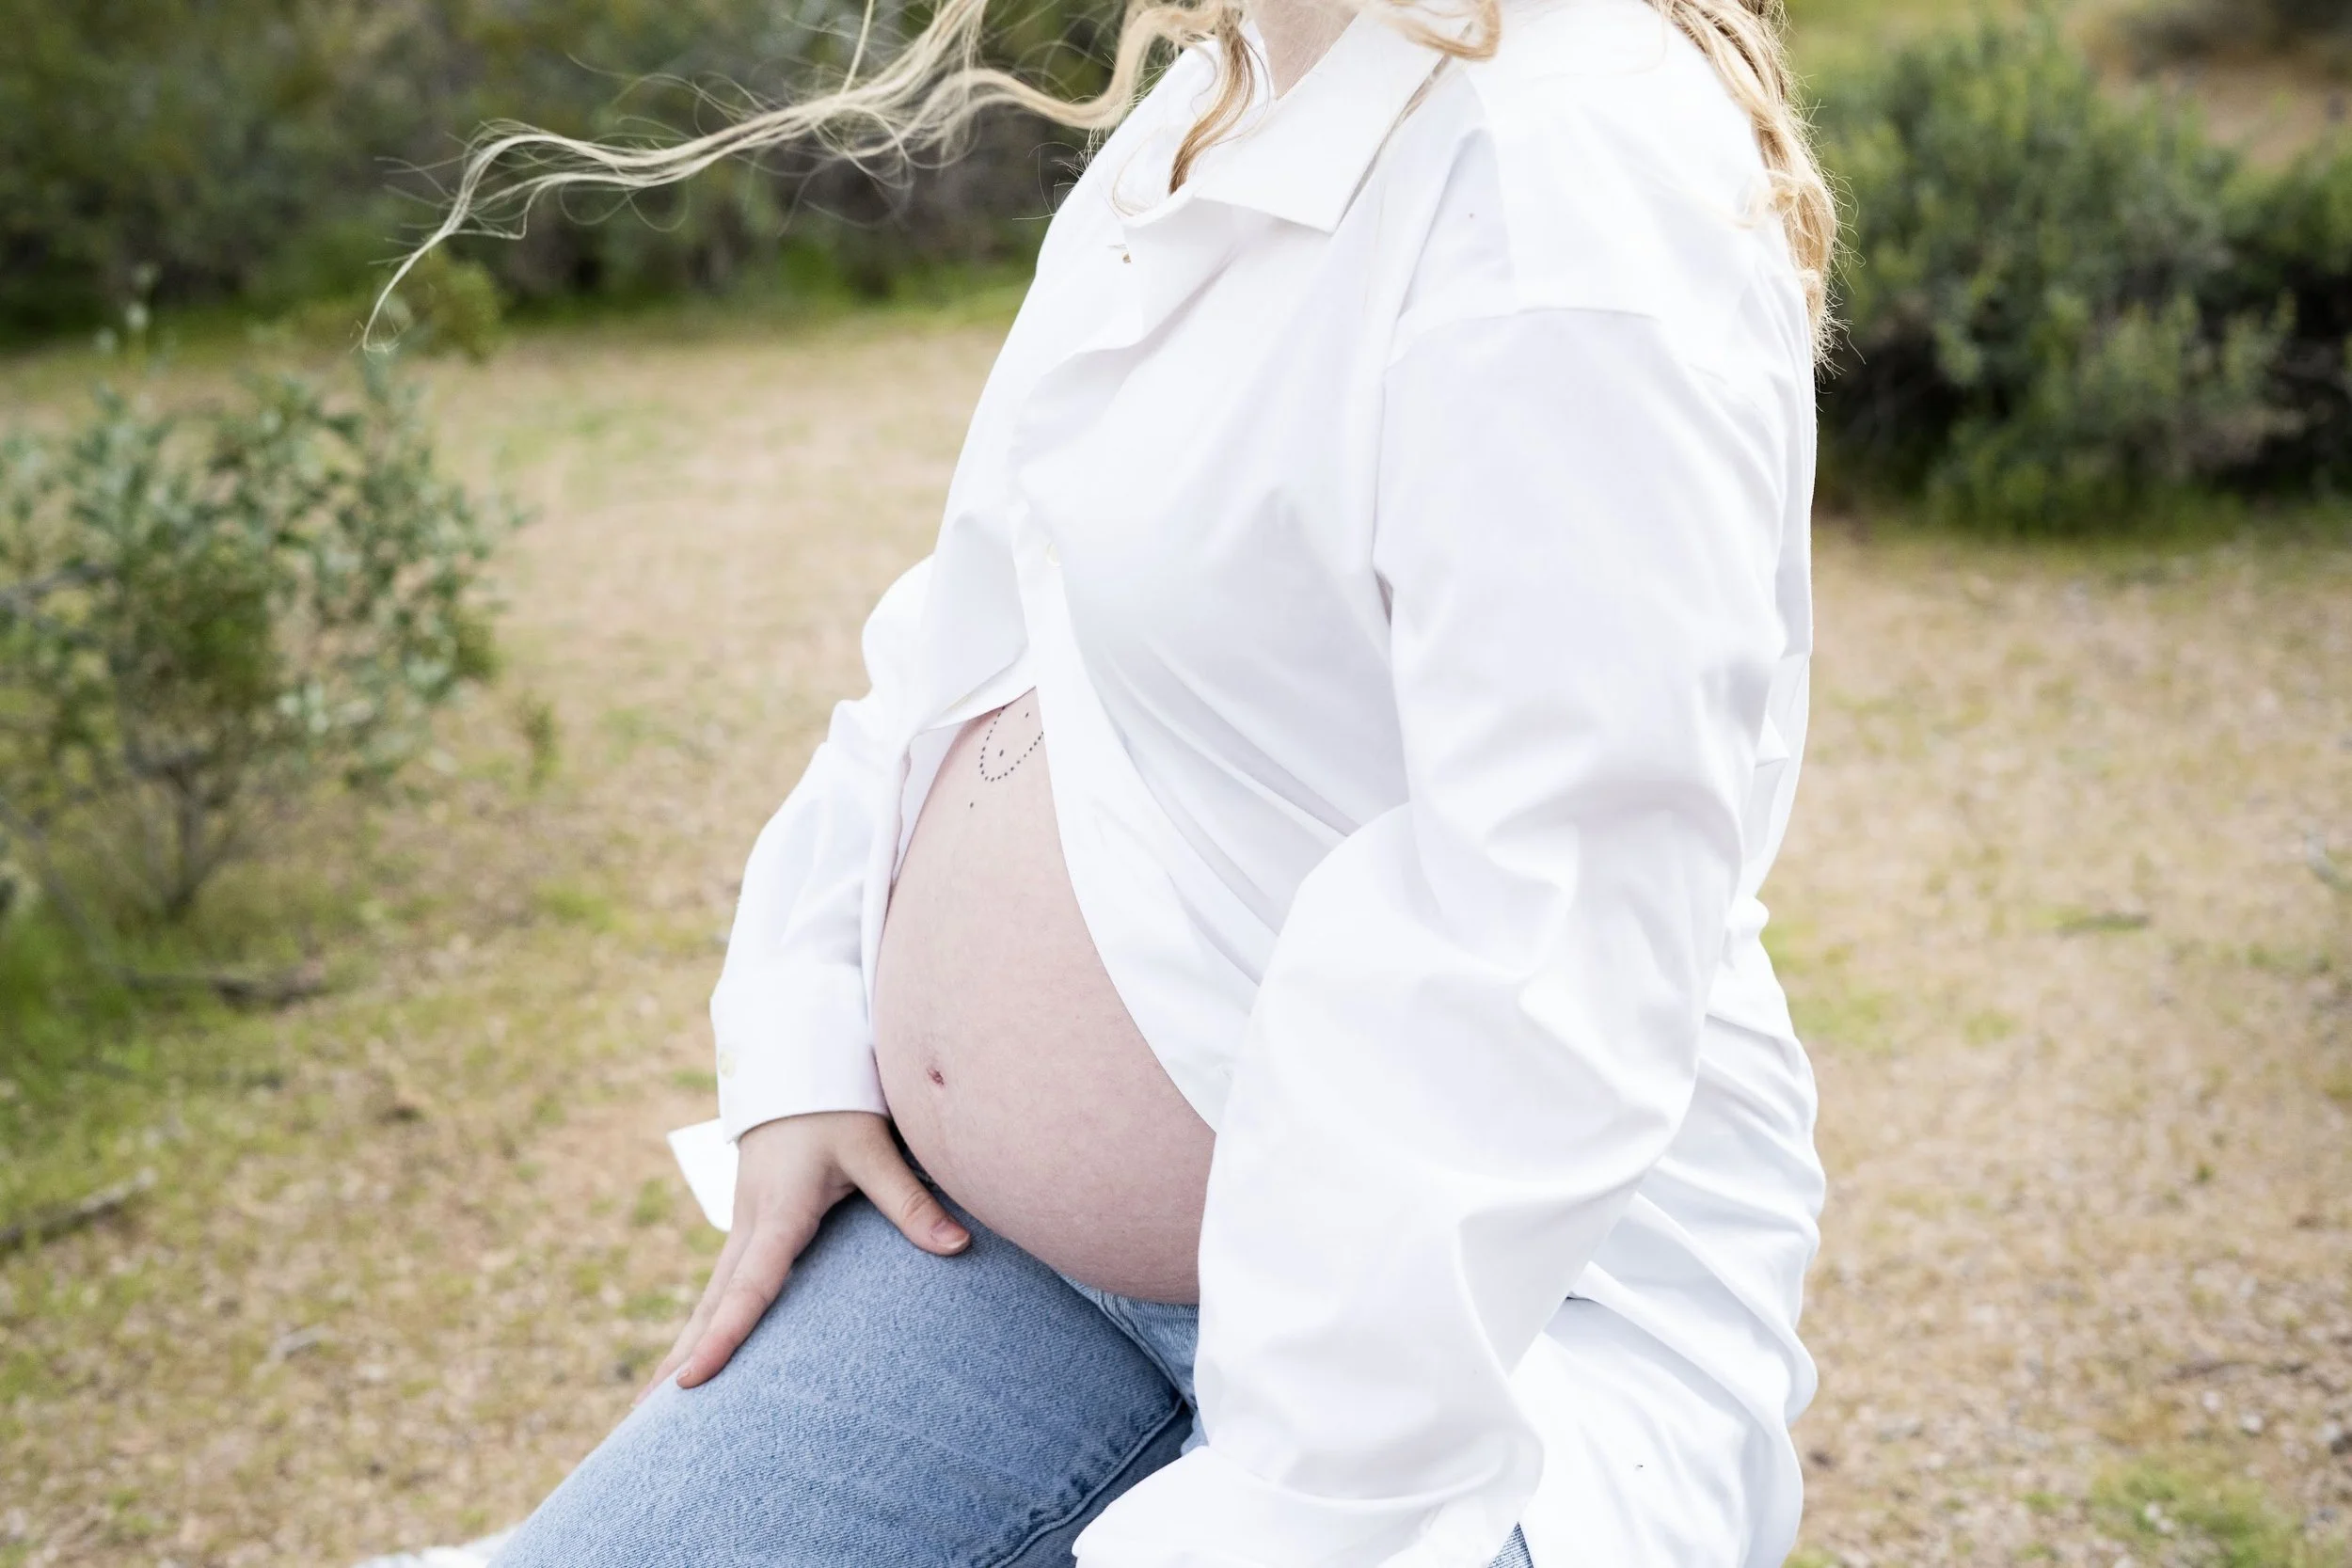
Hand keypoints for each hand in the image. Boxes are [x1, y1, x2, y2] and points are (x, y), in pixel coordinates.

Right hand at [639, 1110, 968, 1401]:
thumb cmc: (836, 1104)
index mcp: (777, 1211)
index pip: (749, 1286)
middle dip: (678, 1361)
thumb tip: (959, 1248)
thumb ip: (910, 1201)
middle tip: (640, 1420)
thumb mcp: (873, 1148)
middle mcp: (750, 1225)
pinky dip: (704, 1323)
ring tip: (647, 1407)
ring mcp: (744, 1227)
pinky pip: (723, 1286)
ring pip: (709, 1298)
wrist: (799, 1065)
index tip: (693, 1380)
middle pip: (710, 1305)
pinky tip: (693, 1355)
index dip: (724, 1336)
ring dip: (681, 1347)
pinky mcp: (751, 1227)